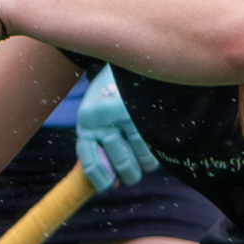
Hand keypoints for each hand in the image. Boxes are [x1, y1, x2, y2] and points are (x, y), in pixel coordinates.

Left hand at [74, 67, 155, 190]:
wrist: (126, 57)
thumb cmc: (112, 93)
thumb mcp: (97, 116)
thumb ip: (99, 147)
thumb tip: (111, 185)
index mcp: (86, 121)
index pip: (88, 159)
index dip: (99, 178)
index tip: (109, 186)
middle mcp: (101, 118)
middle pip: (119, 162)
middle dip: (129, 173)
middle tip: (134, 176)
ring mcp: (124, 113)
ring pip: (140, 154)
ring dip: (146, 162)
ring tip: (147, 156)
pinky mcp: (144, 110)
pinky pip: (153, 142)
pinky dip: (157, 149)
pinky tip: (156, 143)